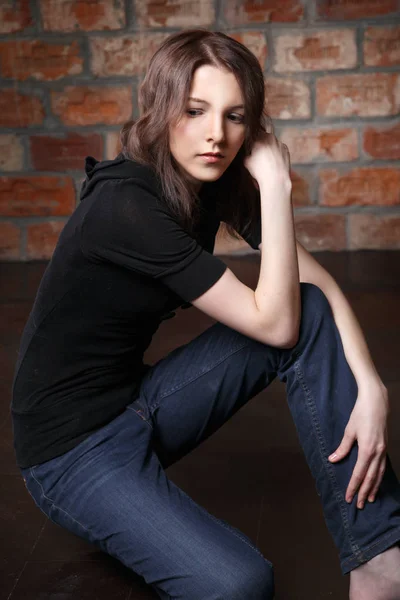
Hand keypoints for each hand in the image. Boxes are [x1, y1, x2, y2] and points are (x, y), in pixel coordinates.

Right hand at [243, 121, 290, 190]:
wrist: (276, 179)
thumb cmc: (260, 171)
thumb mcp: (246, 161)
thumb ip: (247, 152)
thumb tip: (248, 151)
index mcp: (259, 138)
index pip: (254, 133)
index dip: (252, 139)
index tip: (251, 145)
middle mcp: (270, 137)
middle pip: (264, 136)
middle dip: (261, 143)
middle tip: (258, 153)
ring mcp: (279, 143)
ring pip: (272, 142)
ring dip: (269, 148)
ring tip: (267, 160)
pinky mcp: (286, 149)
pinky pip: (279, 148)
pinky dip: (276, 153)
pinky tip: (274, 162)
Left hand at [328, 382, 388, 508]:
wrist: (377, 402)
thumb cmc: (360, 414)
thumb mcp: (349, 430)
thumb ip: (342, 448)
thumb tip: (332, 460)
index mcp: (367, 450)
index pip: (359, 474)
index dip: (353, 486)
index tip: (349, 497)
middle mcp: (378, 453)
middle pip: (370, 478)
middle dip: (364, 492)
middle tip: (359, 505)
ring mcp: (383, 450)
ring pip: (379, 474)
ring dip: (374, 487)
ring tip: (369, 499)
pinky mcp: (385, 447)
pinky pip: (382, 467)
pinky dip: (379, 477)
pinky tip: (376, 482)